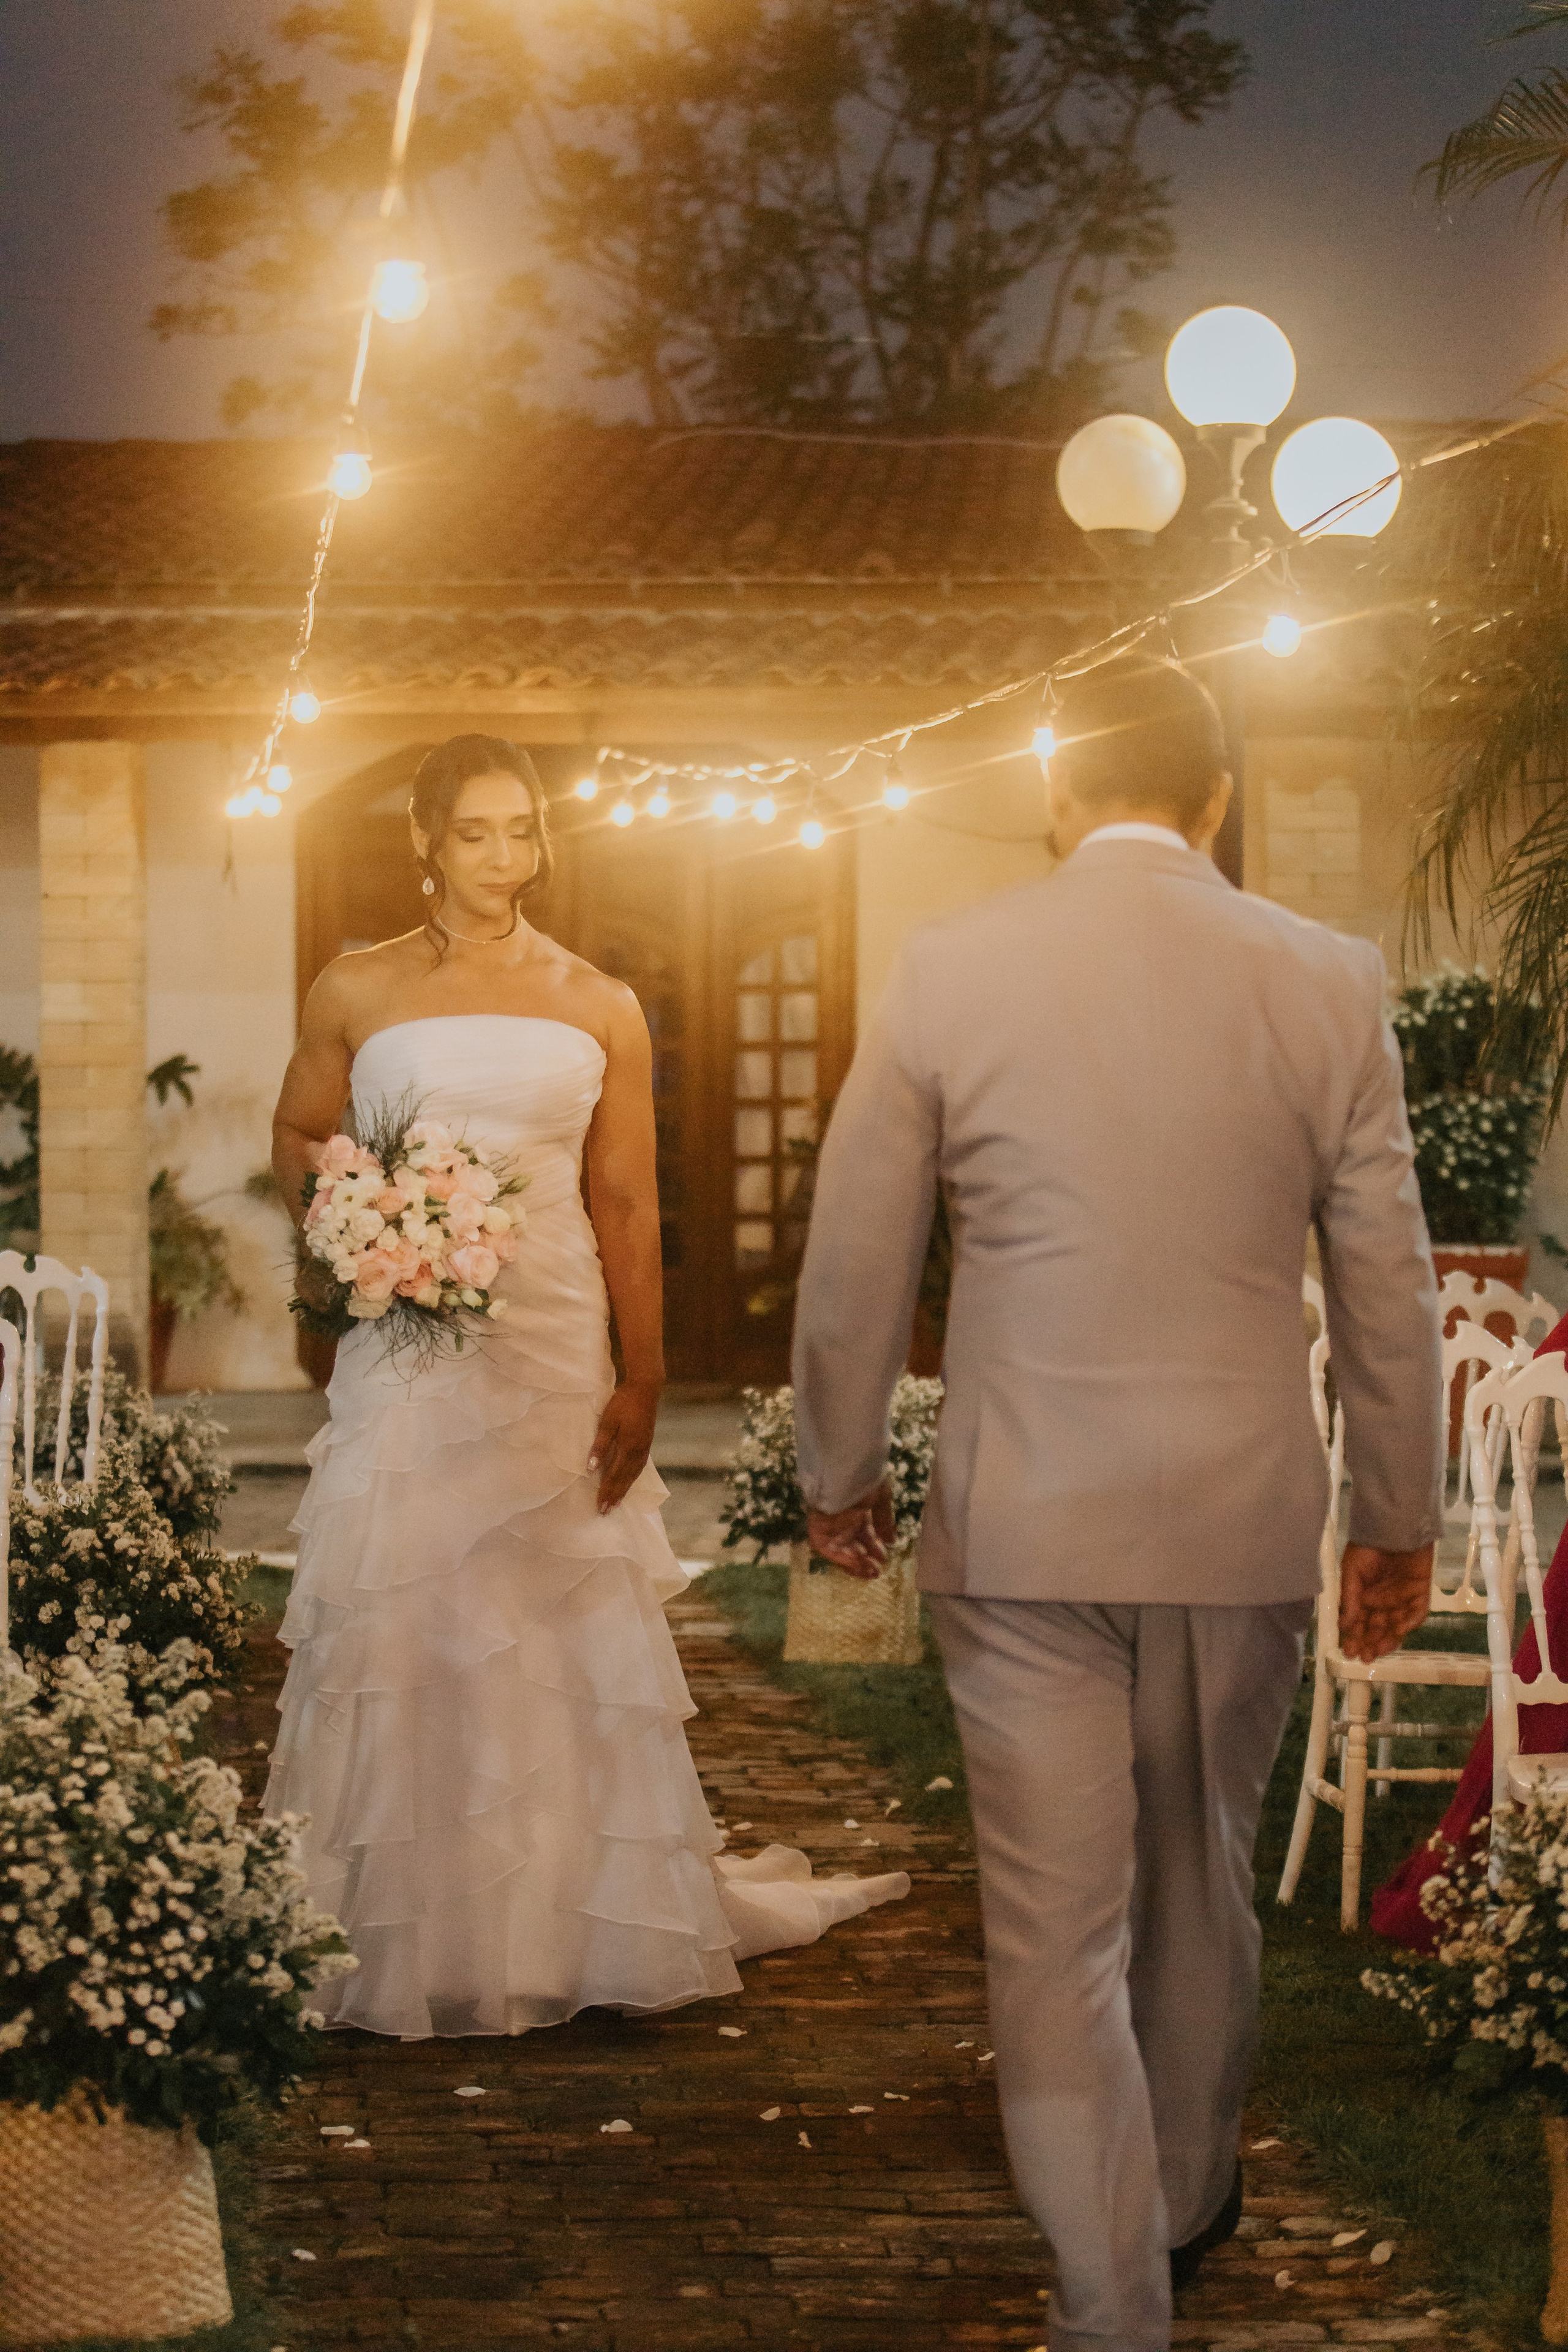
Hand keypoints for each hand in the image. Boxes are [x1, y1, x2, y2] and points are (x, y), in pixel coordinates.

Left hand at [588, 1380, 659, 1514]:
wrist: (646, 1389)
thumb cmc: (623, 1403)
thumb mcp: (608, 1422)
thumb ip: (600, 1445)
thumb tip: (591, 1468)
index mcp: (628, 1447)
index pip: (615, 1475)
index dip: (607, 1491)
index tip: (600, 1506)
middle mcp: (639, 1452)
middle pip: (625, 1479)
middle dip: (615, 1496)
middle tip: (606, 1511)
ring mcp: (645, 1448)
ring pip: (633, 1475)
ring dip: (624, 1490)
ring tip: (617, 1503)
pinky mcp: (647, 1444)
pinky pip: (639, 1468)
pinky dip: (632, 1479)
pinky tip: (629, 1482)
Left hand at [806, 1480, 895, 1580]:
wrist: (845, 1471)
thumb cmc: (865, 1480)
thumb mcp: (881, 1499)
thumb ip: (884, 1521)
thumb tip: (891, 1541)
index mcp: (856, 1511)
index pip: (863, 1534)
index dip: (873, 1547)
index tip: (884, 1558)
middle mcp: (842, 1520)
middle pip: (852, 1545)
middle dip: (865, 1559)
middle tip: (877, 1571)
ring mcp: (830, 1526)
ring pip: (841, 1550)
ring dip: (855, 1563)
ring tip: (871, 1572)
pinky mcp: (819, 1530)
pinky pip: (829, 1550)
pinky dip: (843, 1559)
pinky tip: (860, 1564)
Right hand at [1338, 1542, 1432, 1663]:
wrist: (1393, 1526)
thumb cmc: (1367, 1546)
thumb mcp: (1351, 1572)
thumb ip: (1349, 1599)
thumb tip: (1344, 1626)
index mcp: (1364, 1595)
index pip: (1359, 1622)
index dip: (1355, 1637)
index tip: (1349, 1651)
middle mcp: (1383, 1600)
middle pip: (1378, 1627)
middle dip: (1371, 1643)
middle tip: (1365, 1657)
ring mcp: (1402, 1597)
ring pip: (1396, 1625)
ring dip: (1388, 1638)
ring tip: (1379, 1650)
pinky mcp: (1420, 1592)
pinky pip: (1416, 1612)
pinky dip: (1409, 1622)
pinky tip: (1399, 1630)